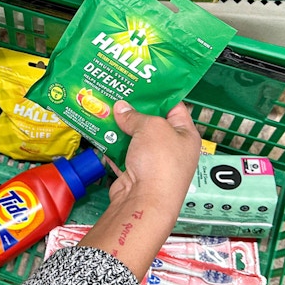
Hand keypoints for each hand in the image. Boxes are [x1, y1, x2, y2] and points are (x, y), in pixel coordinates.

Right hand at [78, 100, 199, 279]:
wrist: (145, 202)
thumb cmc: (159, 161)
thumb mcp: (150, 127)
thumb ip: (135, 115)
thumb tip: (121, 108)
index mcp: (185, 135)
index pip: (174, 107)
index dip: (158, 94)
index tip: (139, 83)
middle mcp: (171, 148)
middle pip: (151, 123)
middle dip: (133, 110)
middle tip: (116, 94)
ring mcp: (152, 162)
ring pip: (133, 138)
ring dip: (119, 127)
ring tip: (103, 110)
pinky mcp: (134, 173)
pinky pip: (121, 154)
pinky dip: (111, 145)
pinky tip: (99, 133)